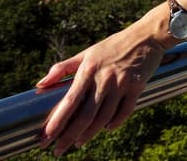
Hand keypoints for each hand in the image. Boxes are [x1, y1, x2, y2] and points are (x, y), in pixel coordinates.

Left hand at [38, 26, 164, 155]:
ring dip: (90, 134)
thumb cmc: (113, 45)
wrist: (147, 36)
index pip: (69, 101)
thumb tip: (39, 85)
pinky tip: (107, 129)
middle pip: (85, 115)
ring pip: (104, 117)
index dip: (56, 122)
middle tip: (58, 150)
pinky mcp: (137, 86)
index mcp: (88, 70)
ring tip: (78, 143)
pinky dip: (115, 123)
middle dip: (69, 136)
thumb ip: (62, 68)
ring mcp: (122, 84)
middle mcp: (105, 79)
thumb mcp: (87, 53)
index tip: (45, 137)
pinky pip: (125, 111)